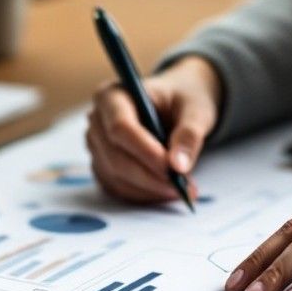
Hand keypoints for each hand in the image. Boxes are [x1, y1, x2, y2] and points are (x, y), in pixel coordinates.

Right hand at [85, 56, 221, 202]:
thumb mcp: (195, 109)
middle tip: (184, 188)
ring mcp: (96, 146)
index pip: (120, 128)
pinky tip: (165, 191)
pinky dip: (142, 195)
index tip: (173, 170)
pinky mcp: (102, 165)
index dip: (145, 152)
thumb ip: (189, 134)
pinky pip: (116, 187)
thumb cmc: (182, 100)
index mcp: (112, 95)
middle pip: (115, 157)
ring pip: (115, 177)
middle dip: (150, 177)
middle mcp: (96, 121)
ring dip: (148, 190)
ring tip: (182, 190)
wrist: (175, 104)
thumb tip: (179, 166)